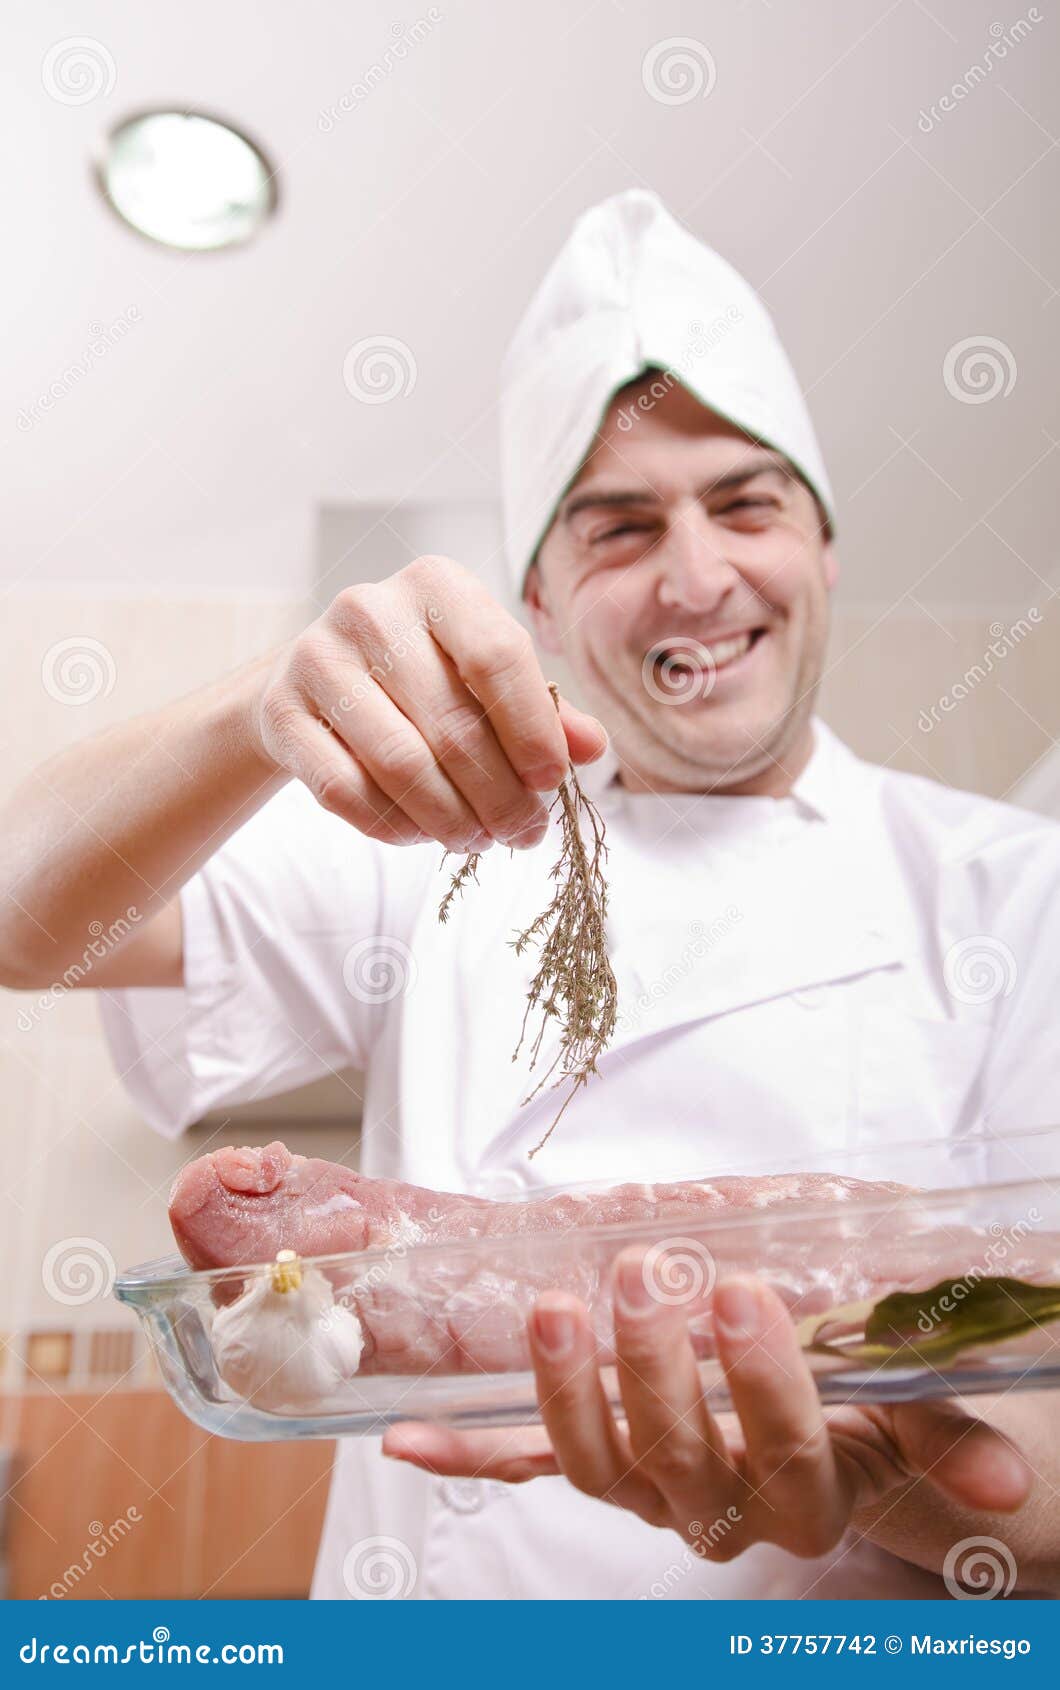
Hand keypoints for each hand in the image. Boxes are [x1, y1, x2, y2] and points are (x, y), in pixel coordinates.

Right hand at [254, 555, 605, 850]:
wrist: (317, 680)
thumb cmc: (424, 674)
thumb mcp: (485, 676)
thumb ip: (542, 708)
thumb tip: (592, 749)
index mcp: (437, 586)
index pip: (498, 656)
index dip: (531, 731)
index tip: (550, 784)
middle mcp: (371, 609)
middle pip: (453, 726)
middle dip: (499, 797)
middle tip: (522, 835)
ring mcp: (317, 658)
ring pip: (401, 766)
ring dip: (451, 821)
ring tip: (477, 840)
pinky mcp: (280, 712)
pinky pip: (346, 793)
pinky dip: (394, 828)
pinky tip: (422, 835)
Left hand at [383, 1251, 1031, 1563]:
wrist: (828, 1454)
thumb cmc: (867, 1410)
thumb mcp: (915, 1416)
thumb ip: (948, 1440)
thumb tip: (1010, 1487)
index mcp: (810, 1489)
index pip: (785, 1447)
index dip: (759, 1382)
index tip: (737, 1295)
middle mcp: (722, 1508)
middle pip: (678, 1453)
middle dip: (654, 1366)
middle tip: (641, 1275)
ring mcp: (649, 1494)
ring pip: (596, 1464)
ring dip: (564, 1392)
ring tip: (551, 1309)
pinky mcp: (599, 1473)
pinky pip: (525, 1472)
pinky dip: (466, 1457)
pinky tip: (406, 1437)